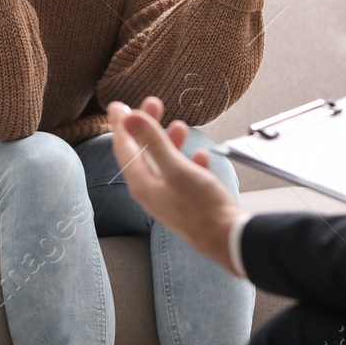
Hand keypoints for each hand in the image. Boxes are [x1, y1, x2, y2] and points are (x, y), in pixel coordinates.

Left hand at [106, 96, 246, 277]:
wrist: (228, 241)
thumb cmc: (202, 207)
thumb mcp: (176, 169)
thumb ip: (153, 142)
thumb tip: (129, 118)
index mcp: (143, 184)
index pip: (124, 149)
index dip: (121, 125)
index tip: (117, 105)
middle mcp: (152, 192)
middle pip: (143, 153)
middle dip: (147, 127)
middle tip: (154, 103)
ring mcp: (169, 199)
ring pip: (164, 164)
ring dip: (170, 142)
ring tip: (180, 125)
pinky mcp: (187, 204)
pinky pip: (183, 178)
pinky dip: (188, 162)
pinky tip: (201, 155)